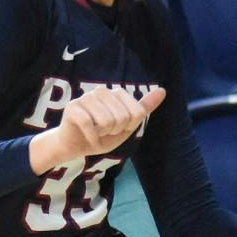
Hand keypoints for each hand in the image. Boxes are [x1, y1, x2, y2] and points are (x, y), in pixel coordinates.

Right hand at [36, 84, 166, 166]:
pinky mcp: (73, 107)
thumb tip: (163, 90)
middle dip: (114, 131)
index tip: (116, 129)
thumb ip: (143, 108)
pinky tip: (87, 136)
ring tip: (94, 131)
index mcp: (117, 93)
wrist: (74, 146)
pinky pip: (89, 125)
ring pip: (107, 121)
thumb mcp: (127, 125)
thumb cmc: (101, 135)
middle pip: (123, 118)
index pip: (137, 113)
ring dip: (102, 134)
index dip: (128, 128)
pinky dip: (91, 137)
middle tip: (103, 132)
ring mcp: (86, 97)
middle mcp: (102, 91)